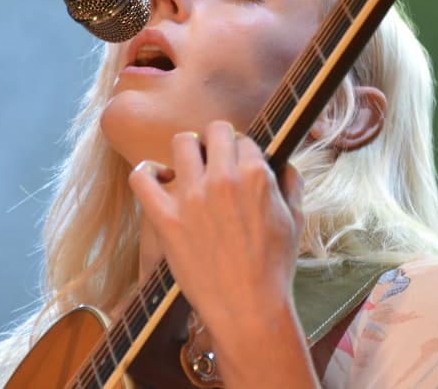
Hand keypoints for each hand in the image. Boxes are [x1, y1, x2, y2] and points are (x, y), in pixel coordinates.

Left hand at [128, 120, 303, 336]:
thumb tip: (281, 163)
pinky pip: (142, 178)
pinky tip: (158, 179)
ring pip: (181, 143)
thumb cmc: (274, 266)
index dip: (242, 151)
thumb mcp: (295, 219)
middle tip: (216, 161)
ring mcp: (192, 198)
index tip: (238, 165)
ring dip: (188, 151)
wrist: (248, 307)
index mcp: (258, 175)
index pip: (245, 139)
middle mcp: (224, 179)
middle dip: (217, 142)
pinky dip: (147, 173)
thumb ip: (290, 182)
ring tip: (190, 169)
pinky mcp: (166, 219)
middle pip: (215, 131)